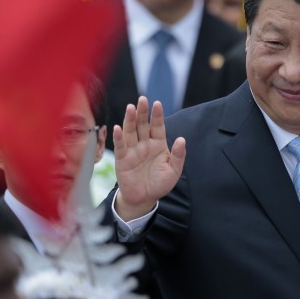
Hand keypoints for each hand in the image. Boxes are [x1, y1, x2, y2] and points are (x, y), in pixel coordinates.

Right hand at [113, 97, 185, 219]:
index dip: (157, 115)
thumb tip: (182, 140)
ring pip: (131, 132)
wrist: (145, 199)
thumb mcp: (174, 170)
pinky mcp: (123, 159)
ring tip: (130, 108)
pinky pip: (120, 147)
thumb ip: (178, 155)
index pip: (157, 126)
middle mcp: (144, 144)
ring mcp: (133, 150)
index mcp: (158, 144)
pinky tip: (117, 128)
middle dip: (142, 112)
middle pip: (142, 125)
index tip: (157, 103)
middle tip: (142, 99)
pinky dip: (118, 138)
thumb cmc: (159, 183)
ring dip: (130, 120)